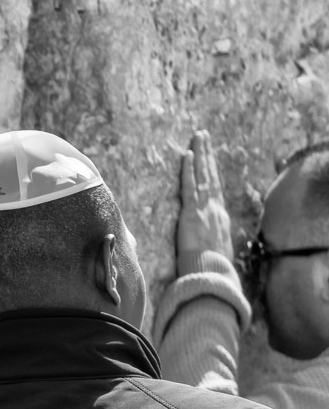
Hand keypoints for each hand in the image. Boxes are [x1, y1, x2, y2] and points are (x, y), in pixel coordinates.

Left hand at [176, 129, 232, 276]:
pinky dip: (189, 170)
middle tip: (203, 136)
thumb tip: (206, 240)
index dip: (211, 171)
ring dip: (200, 154)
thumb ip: (209, 239)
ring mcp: (205, 209)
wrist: (211, 272)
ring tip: (198, 137)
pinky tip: (188, 155)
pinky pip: (190, 186)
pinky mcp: (193, 212)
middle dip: (207, 154)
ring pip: (203, 175)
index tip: (209, 157)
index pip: (215, 188)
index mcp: (220, 217)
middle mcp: (215, 208)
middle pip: (211, 175)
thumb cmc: (210, 266)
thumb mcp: (213, 249)